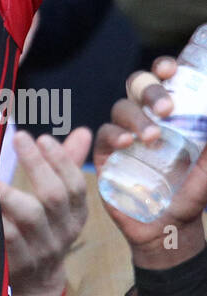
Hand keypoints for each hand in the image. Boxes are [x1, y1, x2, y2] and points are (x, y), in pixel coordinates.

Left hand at [0, 128, 90, 295]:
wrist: (35, 287)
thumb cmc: (44, 228)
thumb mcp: (62, 203)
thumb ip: (68, 165)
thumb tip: (84, 131)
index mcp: (75, 215)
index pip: (75, 186)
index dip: (61, 160)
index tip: (43, 137)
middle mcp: (61, 233)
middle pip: (52, 198)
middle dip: (37, 165)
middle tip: (18, 137)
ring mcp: (39, 250)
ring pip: (26, 219)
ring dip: (8, 193)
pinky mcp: (16, 264)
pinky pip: (3, 239)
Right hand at [94, 62, 206, 268]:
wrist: (170, 227)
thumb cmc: (191, 192)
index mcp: (167, 113)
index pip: (162, 80)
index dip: (163, 69)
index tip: (170, 70)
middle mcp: (143, 116)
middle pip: (138, 87)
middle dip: (150, 90)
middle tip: (166, 108)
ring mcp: (122, 133)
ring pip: (121, 108)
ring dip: (136, 118)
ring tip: (152, 138)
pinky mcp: (106, 153)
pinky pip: (104, 134)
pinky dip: (115, 134)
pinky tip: (128, 143)